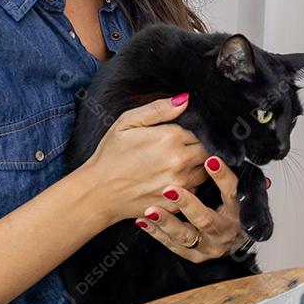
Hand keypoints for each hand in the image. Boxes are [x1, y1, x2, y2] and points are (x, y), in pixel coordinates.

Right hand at [81, 94, 209, 225]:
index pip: (198, 132)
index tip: (175, 140)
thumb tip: (185, 99)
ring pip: (203, 173)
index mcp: (171, 138)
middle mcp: (180, 161)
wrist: (97, 192)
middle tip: (177, 154)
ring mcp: (179, 185)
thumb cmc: (111, 155)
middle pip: (206, 153)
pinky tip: (170, 184)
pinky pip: (194, 193)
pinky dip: (188, 188)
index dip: (188, 135)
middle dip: (196, 151)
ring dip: (195, 170)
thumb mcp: (128, 122)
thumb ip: (159, 109)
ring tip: (174, 168)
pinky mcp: (176, 204)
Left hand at [134, 156, 265, 262]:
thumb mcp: (239, 195)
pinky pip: (172, 245)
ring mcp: (209, 247)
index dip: (222, 176)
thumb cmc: (234, 212)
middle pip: (205, 219)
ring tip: (150, 210)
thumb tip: (236, 160)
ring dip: (167, 222)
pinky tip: (143, 220)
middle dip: (187, 204)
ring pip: (186, 236)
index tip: (210, 159)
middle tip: (170, 189)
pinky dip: (156, 233)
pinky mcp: (194, 256)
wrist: (234, 242)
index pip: (232, 192)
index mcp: (238, 213)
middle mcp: (225, 232)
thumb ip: (234, 179)